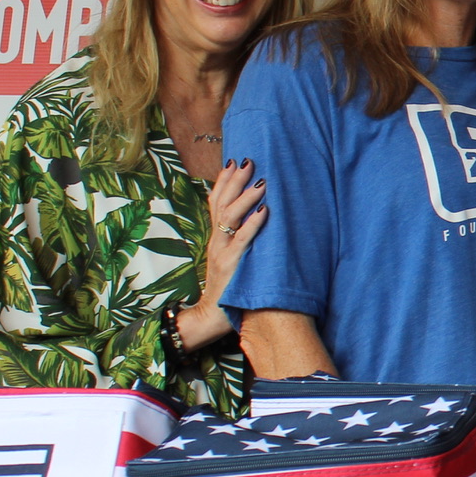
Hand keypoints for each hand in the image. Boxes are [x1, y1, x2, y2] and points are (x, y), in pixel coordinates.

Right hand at [180, 159, 265, 350]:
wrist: (211, 315)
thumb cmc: (227, 287)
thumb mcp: (228, 258)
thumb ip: (236, 239)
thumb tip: (255, 218)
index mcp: (216, 238)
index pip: (216, 202)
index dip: (223, 181)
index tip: (233, 161)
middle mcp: (216, 241)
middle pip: (221, 203)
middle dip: (234, 180)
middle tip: (248, 160)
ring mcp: (222, 252)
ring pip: (229, 217)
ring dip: (245, 197)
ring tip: (260, 180)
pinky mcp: (232, 265)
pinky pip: (242, 240)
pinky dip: (253, 224)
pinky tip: (264, 211)